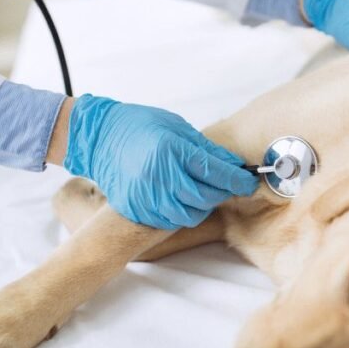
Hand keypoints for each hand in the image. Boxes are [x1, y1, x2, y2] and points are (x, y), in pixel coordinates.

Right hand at [61, 95, 256, 229]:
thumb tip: (234, 164)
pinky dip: (182, 212)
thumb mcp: (177, 127)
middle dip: (223, 193)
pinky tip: (182, 199)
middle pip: (206, 196)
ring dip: (203, 205)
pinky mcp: (136, 208)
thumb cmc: (140, 126)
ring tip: (202, 191)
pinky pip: (169, 220)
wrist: (99, 138)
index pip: (216, 173)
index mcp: (172, 150)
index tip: (249, 182)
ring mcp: (146, 195)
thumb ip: (206, 149)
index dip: (237, 180)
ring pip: (190, 214)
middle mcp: (160, 176)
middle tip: (228, 185)